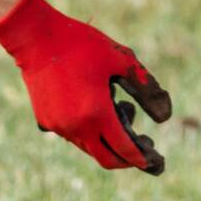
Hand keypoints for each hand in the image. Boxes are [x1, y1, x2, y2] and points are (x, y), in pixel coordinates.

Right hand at [0, 0, 171, 173]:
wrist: (35, 38)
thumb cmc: (81, 45)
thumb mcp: (122, 60)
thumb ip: (146, 89)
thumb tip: (165, 117)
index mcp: (97, 113)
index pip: (125, 149)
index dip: (142, 157)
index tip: (156, 161)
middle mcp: (77, 127)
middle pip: (106, 159)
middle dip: (126, 160)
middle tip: (143, 149)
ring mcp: (59, 127)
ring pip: (90, 148)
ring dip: (108, 140)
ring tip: (121, 108)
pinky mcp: (46, 122)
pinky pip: (74, 136)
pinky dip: (90, 131)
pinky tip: (96, 107)